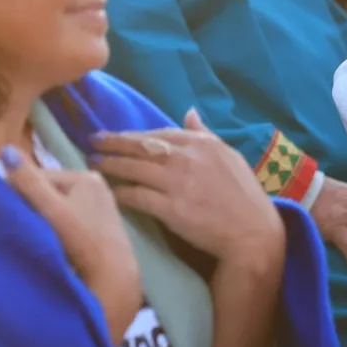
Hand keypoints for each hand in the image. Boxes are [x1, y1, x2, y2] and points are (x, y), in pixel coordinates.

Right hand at [4, 151, 140, 344]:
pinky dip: (59, 228)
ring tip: (37, 236)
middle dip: (34, 206)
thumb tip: (5, 149)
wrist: (114, 280)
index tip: (8, 210)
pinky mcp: (101, 226)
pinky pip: (70, 220)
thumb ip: (28, 182)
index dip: (20, 193)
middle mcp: (96, 186)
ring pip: (59, 207)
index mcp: (85, 176)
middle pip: (50, 192)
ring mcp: (101, 206)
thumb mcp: (51, 210)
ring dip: (44, 219)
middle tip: (22, 225)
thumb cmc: (82, 242)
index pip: (40, 177)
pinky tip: (54, 243)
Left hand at [91, 108, 285, 266]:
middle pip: (139, 146)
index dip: (132, 134)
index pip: (157, 134)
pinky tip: (109, 192)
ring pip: (133, 168)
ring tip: (92, 162)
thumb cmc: (244, 196)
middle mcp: (186, 158)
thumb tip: (189, 112)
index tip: (114, 135)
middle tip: (91, 141)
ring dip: (110, 164)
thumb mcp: (229, 156)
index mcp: (201, 144)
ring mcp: (178, 183)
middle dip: (112, 142)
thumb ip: (204, 134)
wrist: (254, 234)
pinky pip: (137, 196)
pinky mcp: (172, 209)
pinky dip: (120, 193)